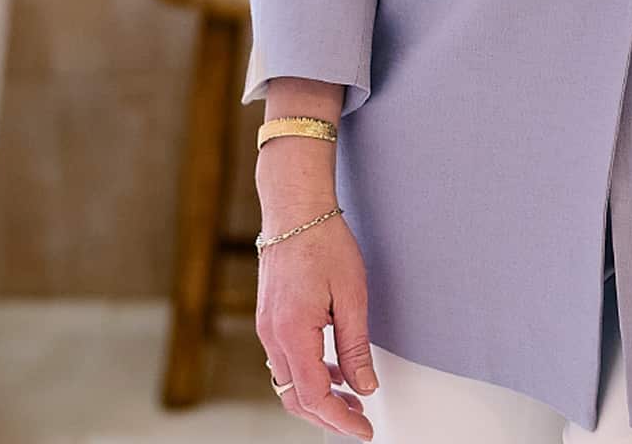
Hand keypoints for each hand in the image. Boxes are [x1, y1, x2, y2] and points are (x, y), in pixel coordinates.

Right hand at [255, 204, 377, 436]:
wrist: (295, 209)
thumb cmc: (324, 242)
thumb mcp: (351, 294)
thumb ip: (356, 346)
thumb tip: (365, 385)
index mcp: (293, 333)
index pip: (314, 397)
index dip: (340, 420)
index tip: (364, 429)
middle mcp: (272, 336)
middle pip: (296, 399)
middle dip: (329, 416)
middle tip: (360, 420)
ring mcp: (266, 328)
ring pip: (288, 384)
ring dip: (318, 396)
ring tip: (351, 396)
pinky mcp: (269, 319)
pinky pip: (285, 362)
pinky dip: (308, 374)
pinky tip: (332, 369)